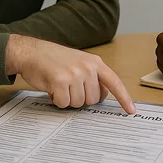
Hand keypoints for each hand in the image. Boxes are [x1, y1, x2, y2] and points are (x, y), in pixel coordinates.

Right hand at [6, 34, 135, 113]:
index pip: (114, 82)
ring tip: (59, 84)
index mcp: (95, 62)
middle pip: (93, 100)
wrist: (32, 52)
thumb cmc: (55, 60)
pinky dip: (56, 100)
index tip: (131, 110)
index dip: (124, 98)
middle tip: (69, 86)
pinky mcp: (60, 81)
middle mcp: (87, 67)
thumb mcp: (79, 62)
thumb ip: (93, 76)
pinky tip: (52, 87)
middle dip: (80, 98)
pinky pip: (63, 103)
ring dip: (67, 99)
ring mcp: (74, 74)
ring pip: (78, 103)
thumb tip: (101, 97)